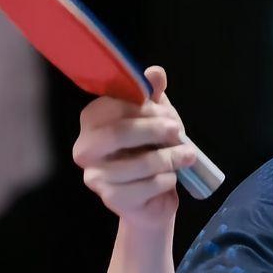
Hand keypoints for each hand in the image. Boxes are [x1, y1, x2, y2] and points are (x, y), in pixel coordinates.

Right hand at [73, 66, 196, 227]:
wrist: (153, 198)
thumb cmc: (149, 151)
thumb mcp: (155, 118)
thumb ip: (153, 96)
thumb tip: (155, 73)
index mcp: (92, 122)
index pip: (112, 107)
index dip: (143, 108)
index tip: (166, 113)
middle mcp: (85, 149)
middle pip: (118, 133)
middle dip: (153, 130)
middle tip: (177, 131)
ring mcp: (96, 177)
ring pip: (139, 163)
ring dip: (170, 158)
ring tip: (187, 156)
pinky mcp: (112, 199)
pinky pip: (148, 185)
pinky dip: (167, 180)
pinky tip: (170, 178)